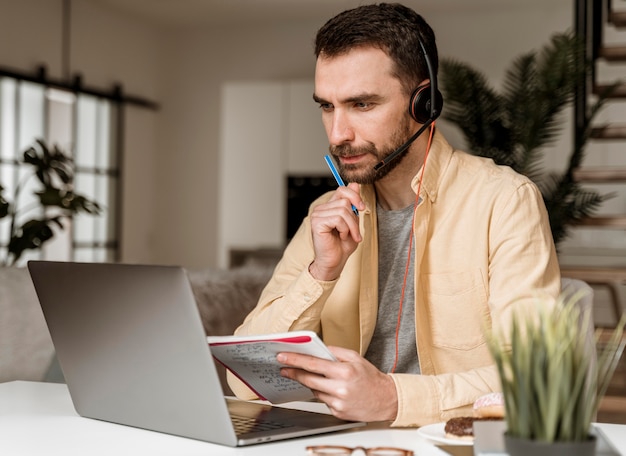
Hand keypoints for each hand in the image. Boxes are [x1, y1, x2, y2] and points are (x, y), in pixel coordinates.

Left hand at [277, 346, 397, 421]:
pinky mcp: (338, 413)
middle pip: (308, 380)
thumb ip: (335, 351)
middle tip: (284, 368)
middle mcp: (340, 388)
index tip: (283, 357)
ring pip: (315, 391)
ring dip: (312, 383)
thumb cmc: (371, 378)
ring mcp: (338, 403)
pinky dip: (324, 394)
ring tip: (314, 377)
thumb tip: (318, 349)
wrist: (386, 400)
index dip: (295, 360)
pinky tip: (331, 390)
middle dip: (294, 373)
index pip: (313, 364)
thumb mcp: (356, 357)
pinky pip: (323, 401)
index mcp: (344, 372)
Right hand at [308, 183, 363, 280]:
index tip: (362, 208)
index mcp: (329, 207)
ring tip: (348, 236)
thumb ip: (353, 204)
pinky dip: (344, 229)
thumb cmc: (342, 245)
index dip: (354, 195)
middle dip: (355, 219)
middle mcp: (321, 209)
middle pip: (345, 201)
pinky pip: (338, 219)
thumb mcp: (353, 222)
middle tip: (355, 232)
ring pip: (343, 210)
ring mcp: (317, 215)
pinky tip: (340, 236)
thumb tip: (355, 184)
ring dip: (351, 226)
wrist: (335, 262)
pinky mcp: (317, 222)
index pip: (342, 190)